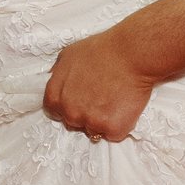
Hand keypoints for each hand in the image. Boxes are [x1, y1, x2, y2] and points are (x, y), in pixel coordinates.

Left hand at [41, 29, 155, 143]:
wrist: (130, 54)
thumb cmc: (100, 51)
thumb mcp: (67, 56)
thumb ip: (57, 74)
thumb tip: (54, 81)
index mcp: (55, 96)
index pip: (54, 111)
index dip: (68, 106)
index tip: (80, 100)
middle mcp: (70, 112)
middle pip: (74, 123)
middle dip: (85, 113)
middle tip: (100, 97)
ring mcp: (90, 122)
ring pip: (94, 130)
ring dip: (102, 120)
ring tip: (113, 100)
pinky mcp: (112, 128)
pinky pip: (113, 134)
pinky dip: (119, 124)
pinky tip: (123, 107)